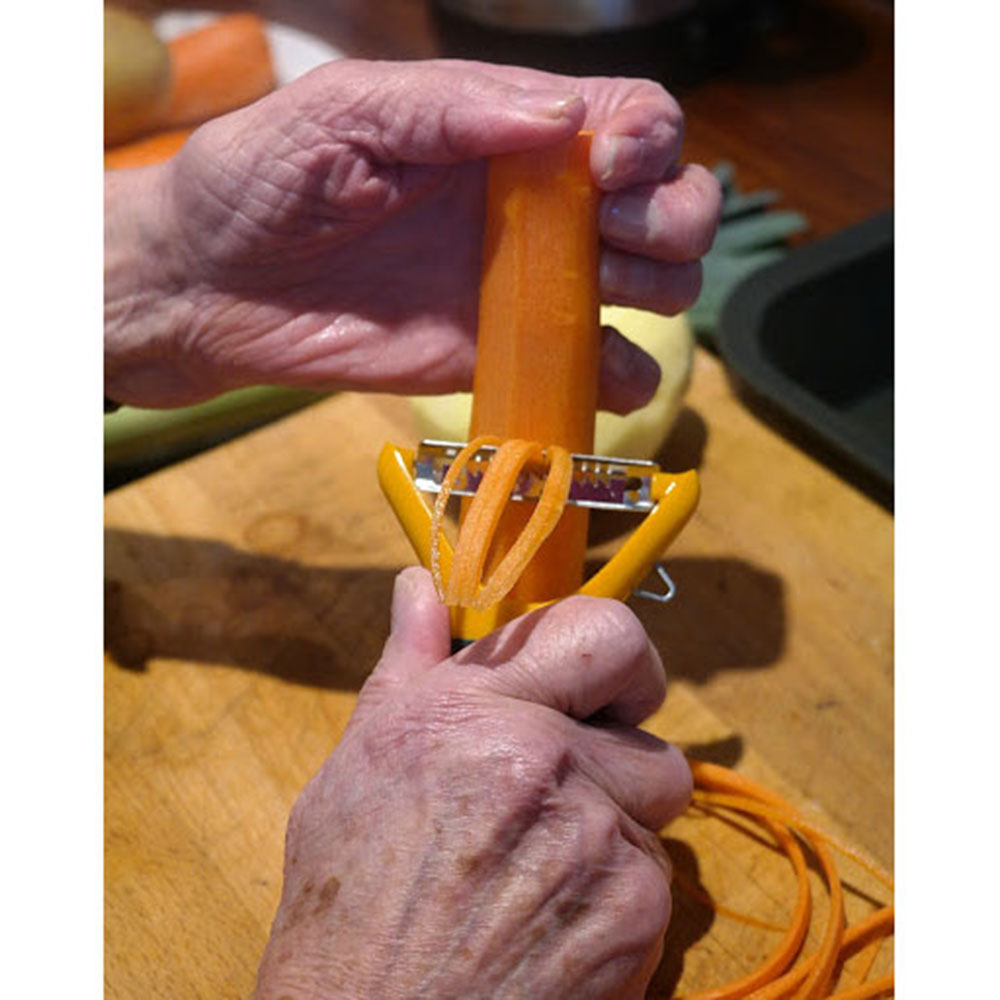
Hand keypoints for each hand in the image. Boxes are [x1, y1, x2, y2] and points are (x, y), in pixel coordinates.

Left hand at [105, 59, 721, 408]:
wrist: (214, 290)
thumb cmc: (262, 180)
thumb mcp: (342, 112)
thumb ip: (449, 107)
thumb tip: (564, 119)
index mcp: (504, 131)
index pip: (628, 115)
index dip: (649, 137)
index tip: (609, 166)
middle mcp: (535, 206)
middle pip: (665, 202)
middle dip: (672, 216)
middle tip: (611, 232)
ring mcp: (527, 286)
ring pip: (653, 283)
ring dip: (660, 288)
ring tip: (599, 293)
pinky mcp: (504, 356)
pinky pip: (595, 368)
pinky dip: (620, 376)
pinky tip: (596, 377)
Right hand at [253, 567, 691, 999]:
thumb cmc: (347, 900)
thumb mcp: (362, 761)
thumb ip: (408, 663)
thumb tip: (417, 586)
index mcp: (479, 710)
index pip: (608, 632)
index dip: (622, 661)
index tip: (607, 690)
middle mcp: (549, 764)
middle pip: (652, 741)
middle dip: (617, 766)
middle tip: (562, 796)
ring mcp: (600, 845)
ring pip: (651, 818)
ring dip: (610, 837)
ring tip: (534, 874)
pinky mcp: (633, 921)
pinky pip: (651, 886)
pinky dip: (612, 901)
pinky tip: (546, 923)